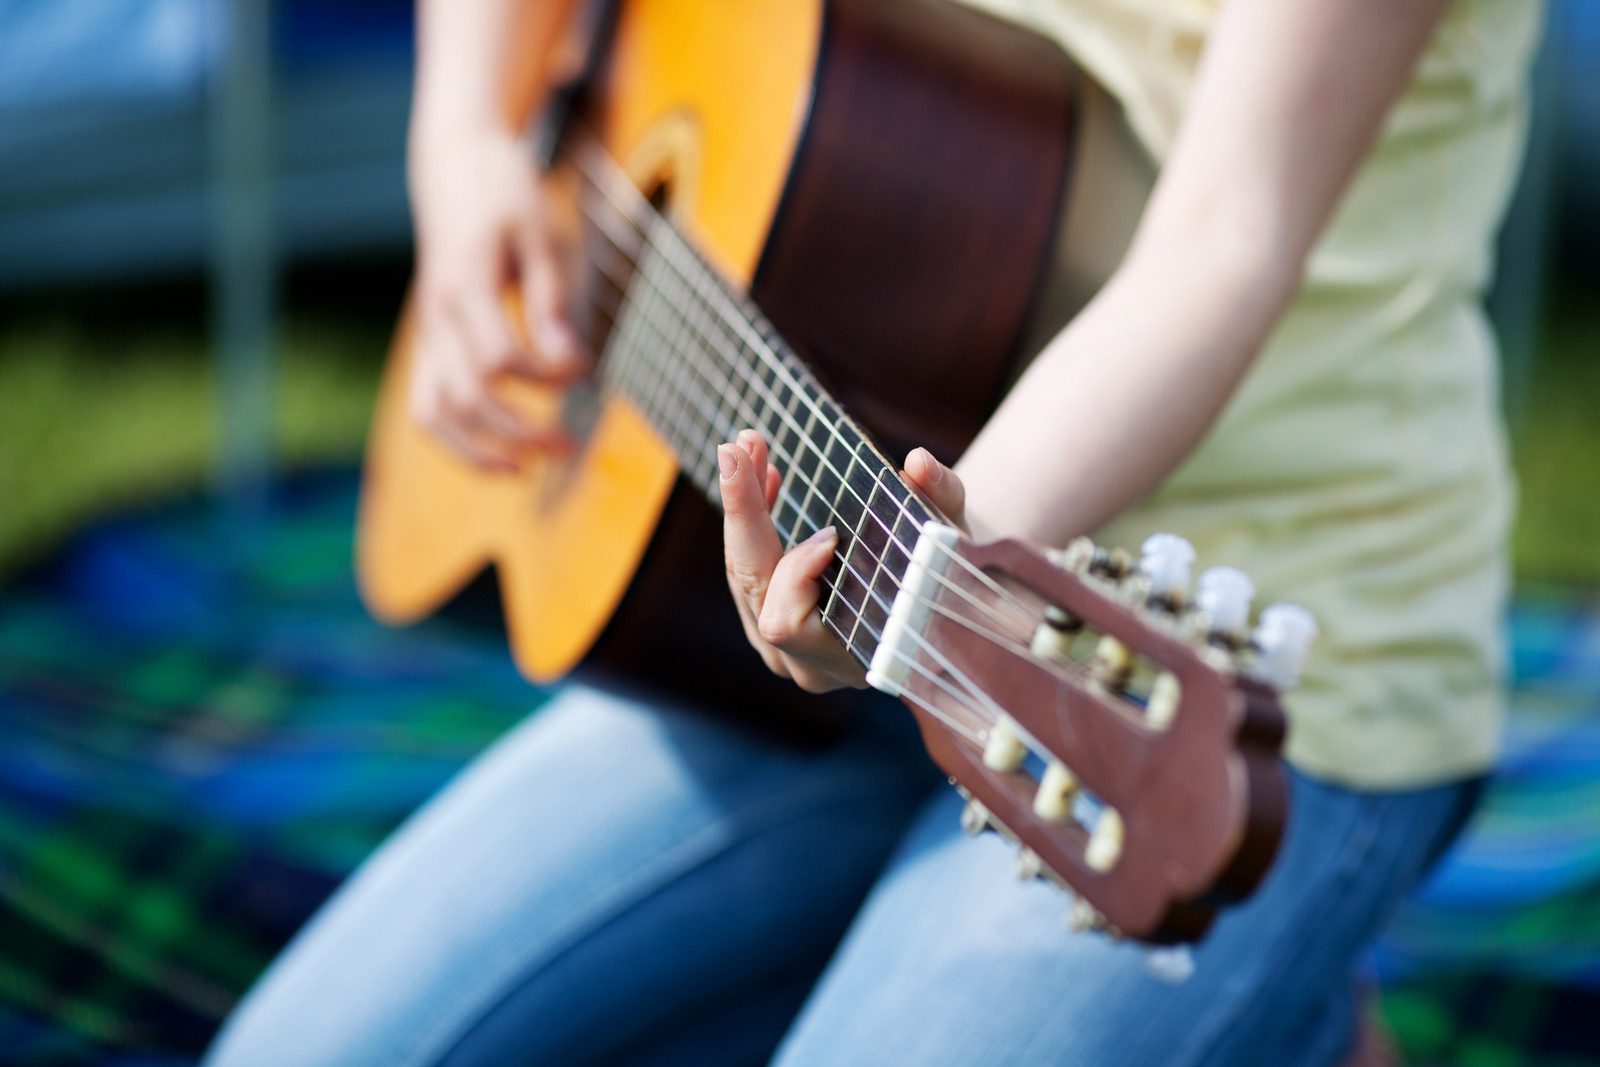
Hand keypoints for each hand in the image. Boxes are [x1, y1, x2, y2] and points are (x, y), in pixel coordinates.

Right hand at [407, 123, 587, 471]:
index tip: (587, 367)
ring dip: (477, 452)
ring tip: (525, 468)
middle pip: (466, 400)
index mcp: (464, 287)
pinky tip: (499, 453)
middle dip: (519, 432)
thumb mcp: (539, 232)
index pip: (501, 361)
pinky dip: (458, 439)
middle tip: (569, 445)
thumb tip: (569, 361)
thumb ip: (549, 299)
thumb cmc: (503, 192)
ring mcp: (425, 332)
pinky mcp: (428, 341)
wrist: (453, 164)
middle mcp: (436, 317)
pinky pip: (428, 405)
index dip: (548, 377)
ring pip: (433, 414)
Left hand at [718, 430, 967, 692]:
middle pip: (752, 586)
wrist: (940, 614)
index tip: (831, 532)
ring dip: (744, 508)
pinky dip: (751, 523)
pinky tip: (765, 478)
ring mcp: (782, 652)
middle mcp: (807, 666)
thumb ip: (941, 500)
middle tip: (738, 447)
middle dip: (744, 511)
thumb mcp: (951, 536)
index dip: (797, 575)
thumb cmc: (947, 577)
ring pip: (742, 575)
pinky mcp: (771, 627)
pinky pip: (746, 572)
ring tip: (752, 449)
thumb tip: (918, 463)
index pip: (787, 623)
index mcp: (851, 658)